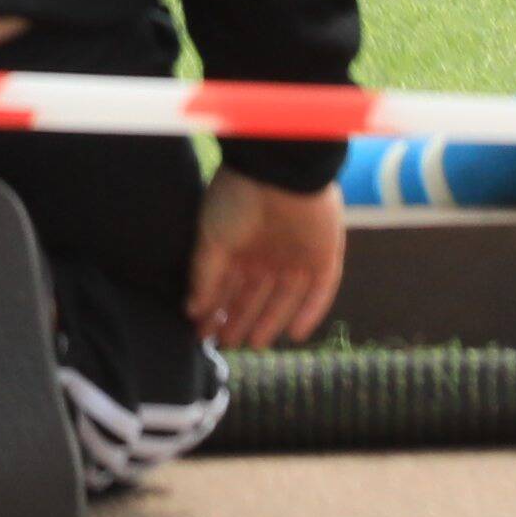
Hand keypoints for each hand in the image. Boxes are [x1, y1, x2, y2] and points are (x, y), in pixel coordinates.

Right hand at [191, 168, 345, 351]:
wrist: (281, 172)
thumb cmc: (239, 199)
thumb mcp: (212, 238)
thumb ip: (204, 276)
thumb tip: (191, 309)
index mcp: (241, 244)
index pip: (228, 285)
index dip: (216, 309)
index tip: (202, 333)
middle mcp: (268, 252)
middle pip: (255, 295)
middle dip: (239, 319)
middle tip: (226, 344)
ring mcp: (298, 255)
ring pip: (285, 298)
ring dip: (271, 321)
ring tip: (254, 344)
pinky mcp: (324, 256)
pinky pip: (320, 291)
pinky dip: (310, 313)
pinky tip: (295, 334)